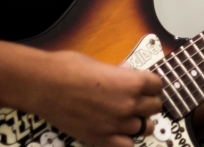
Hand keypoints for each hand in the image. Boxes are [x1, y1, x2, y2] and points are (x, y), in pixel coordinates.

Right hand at [0, 43, 162, 146]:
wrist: (44, 85)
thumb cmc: (71, 68)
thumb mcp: (103, 64)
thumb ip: (121, 73)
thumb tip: (128, 73)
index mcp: (134, 82)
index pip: (158, 85)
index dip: (151, 85)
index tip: (144, 86)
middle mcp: (130, 104)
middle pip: (155, 107)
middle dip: (146, 103)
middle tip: (135, 101)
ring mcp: (117, 124)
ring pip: (145, 127)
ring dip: (139, 122)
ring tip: (127, 117)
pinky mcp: (101, 139)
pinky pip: (127, 146)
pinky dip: (126, 140)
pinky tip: (119, 134)